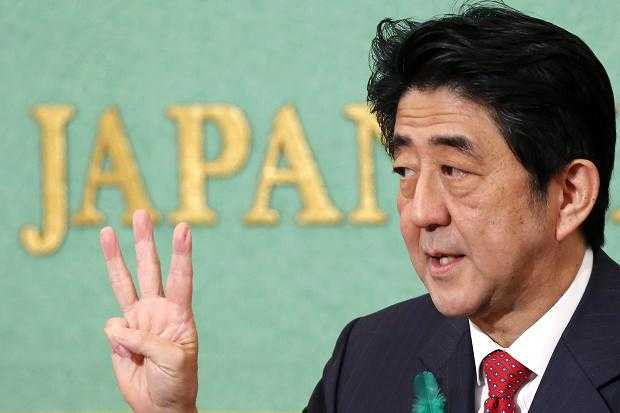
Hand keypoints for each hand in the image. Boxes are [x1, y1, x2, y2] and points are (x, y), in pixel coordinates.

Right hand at [101, 210, 197, 412]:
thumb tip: (115, 325)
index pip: (181, 277)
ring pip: (124, 282)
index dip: (182, 254)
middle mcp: (158, 309)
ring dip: (115, 257)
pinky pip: (112, 328)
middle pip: (149, 268)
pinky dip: (116, 337)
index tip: (183, 228)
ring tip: (107, 230)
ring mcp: (138, 319)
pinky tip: (127, 351)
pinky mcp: (120, 334)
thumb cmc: (177, 381)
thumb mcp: (172, 360)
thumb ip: (145, 340)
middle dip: (145, 241)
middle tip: (142, 213)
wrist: (161, 405)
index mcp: (179, 313)